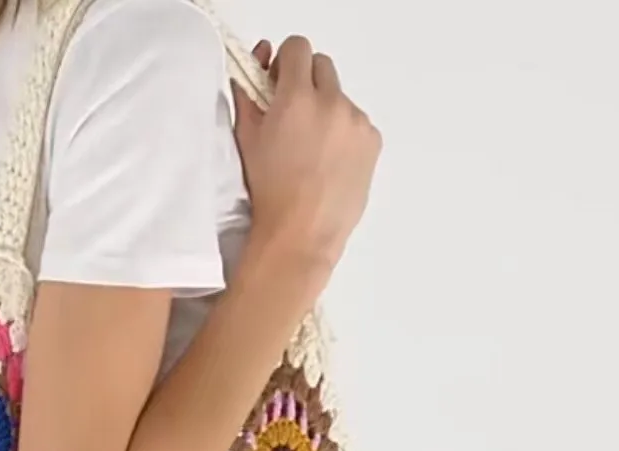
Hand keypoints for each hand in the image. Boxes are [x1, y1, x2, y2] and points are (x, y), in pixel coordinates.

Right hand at [233, 37, 381, 280]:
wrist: (300, 235)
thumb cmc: (268, 192)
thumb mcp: (246, 141)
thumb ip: (247, 96)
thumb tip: (253, 71)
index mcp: (297, 97)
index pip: (297, 48)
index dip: (285, 63)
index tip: (278, 83)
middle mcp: (332, 102)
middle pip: (322, 66)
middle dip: (306, 82)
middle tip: (293, 115)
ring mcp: (357, 121)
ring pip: (340, 97)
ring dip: (326, 110)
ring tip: (310, 150)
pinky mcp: (372, 141)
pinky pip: (357, 123)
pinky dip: (343, 134)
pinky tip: (328, 163)